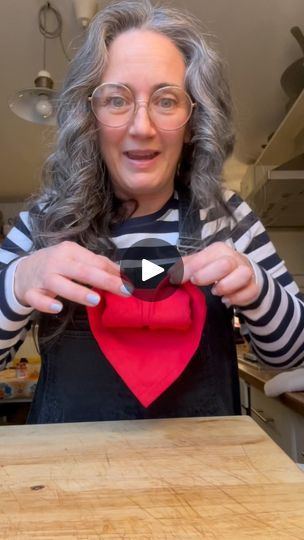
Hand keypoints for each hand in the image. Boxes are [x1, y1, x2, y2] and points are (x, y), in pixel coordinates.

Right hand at [14, 241, 130, 313]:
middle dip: (104, 280)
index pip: (95, 261)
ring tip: (96, 300)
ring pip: (60, 284)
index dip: (113, 273)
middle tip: (124, 291)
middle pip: (82, 271)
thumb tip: (122, 272)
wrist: (23, 270)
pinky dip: (46, 304)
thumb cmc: (58, 264)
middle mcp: (57, 262)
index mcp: (70, 251)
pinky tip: (58, 308)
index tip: (129, 283)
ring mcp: (43, 277)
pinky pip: (37, 299)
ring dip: (78, 291)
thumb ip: (98, 264)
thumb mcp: (76, 258)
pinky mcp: (31, 292)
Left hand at [169, 242, 260, 306]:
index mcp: (218, 250)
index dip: (189, 269)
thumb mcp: (202, 263)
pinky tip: (226, 300)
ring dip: (226, 286)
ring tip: (215, 291)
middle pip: (225, 264)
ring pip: (242, 275)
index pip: (204, 257)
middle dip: (207, 275)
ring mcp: (246, 272)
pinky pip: (249, 292)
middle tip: (196, 282)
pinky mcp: (254, 286)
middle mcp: (234, 258)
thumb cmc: (218, 267)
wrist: (245, 273)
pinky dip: (237, 298)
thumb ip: (187, 266)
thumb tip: (171, 273)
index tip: (177, 279)